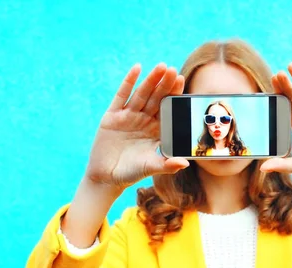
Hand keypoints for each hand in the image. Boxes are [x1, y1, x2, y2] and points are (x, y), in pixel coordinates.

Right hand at [85, 63, 189, 189]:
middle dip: (164, 84)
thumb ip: (167, 165)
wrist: (106, 177)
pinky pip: (121, 96)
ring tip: (161, 66)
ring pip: (142, 94)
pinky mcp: (113, 116)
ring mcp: (128, 116)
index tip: (181, 80)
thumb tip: (185, 163)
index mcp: (157, 130)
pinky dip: (128, 82)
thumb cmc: (131, 173)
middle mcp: (144, 120)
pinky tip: (137, 68)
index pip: (168, 108)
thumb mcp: (150, 168)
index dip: (174, 94)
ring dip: (151, 80)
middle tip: (172, 69)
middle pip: (156, 98)